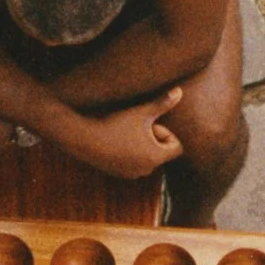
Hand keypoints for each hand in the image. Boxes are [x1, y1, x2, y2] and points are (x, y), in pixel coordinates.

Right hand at [67, 89, 184, 180]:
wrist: (85, 140)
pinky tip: (116, 141)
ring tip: (125, 134)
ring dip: (142, 145)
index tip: (149, 124)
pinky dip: (130, 152)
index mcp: (156, 156)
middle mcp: (147, 169)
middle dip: (154, 138)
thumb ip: (162, 104)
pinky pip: (134, 162)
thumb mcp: (141, 112)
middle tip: (136, 127)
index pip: (177, 147)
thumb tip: (180, 91)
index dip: (166, 133)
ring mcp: (133, 173)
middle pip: (162, 152)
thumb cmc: (114, 125)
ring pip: (147, 156)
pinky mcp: (120, 174)